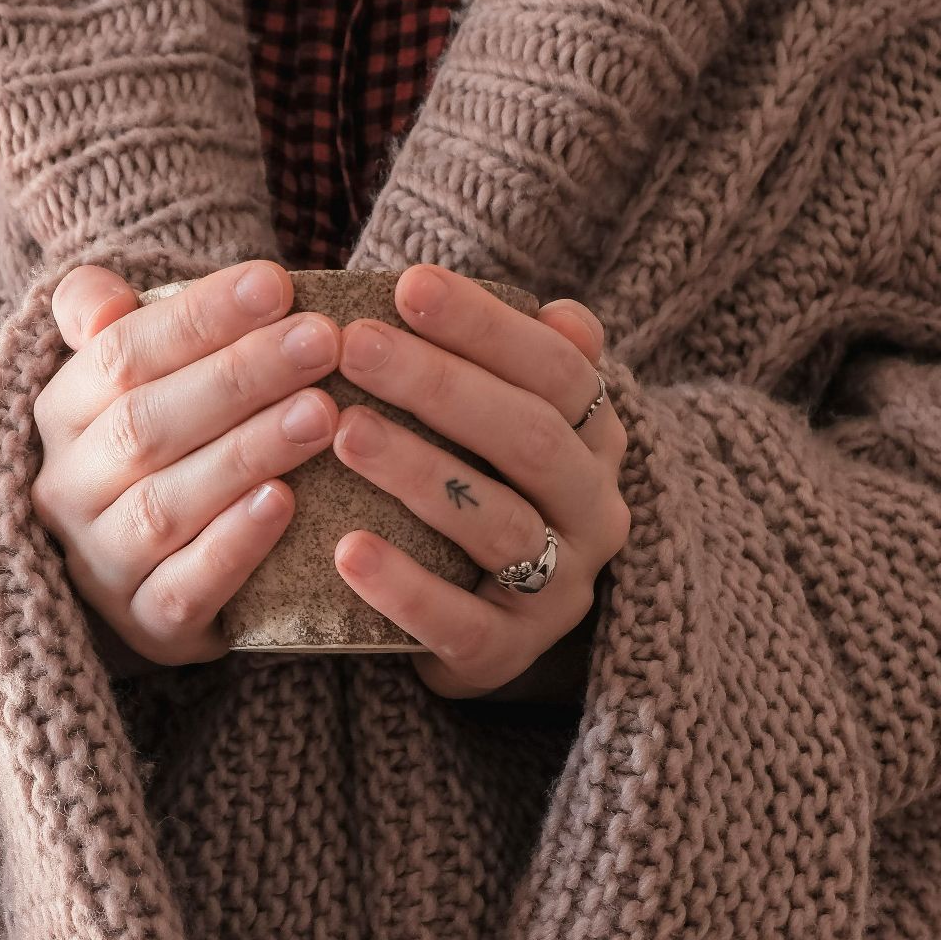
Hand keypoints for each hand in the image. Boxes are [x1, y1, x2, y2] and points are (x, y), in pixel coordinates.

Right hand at [31, 259, 342, 669]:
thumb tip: (102, 300)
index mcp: (60, 414)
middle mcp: (67, 490)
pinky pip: (185, 586)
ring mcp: (102, 563)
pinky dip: (235, 545)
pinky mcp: (148, 624)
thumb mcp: (123, 375)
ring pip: (167, 504)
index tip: (276, 284)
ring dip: (247, 453)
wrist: (144, 573)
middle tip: (321, 342)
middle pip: (146, 424)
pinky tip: (287, 502)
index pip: (119, 355)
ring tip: (322, 413)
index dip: (199, 318)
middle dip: (239, 377)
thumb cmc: (155, 445)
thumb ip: (103, 317)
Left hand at [329, 264, 630, 698]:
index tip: (407, 285)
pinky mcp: (507, 653)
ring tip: (344, 432)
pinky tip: (346, 551)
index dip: (487, 326)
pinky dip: (403, 588)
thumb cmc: (480, 492)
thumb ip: (520, 366)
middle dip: (441, 385)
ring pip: (499, 524)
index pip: (559, 370)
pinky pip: (459, 622)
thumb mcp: (506, 428)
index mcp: (596, 443)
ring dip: (419, 473)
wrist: (479, 627)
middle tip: (355, 345)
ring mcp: (557, 589)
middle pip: (530, 439)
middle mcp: (594, 512)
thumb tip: (561, 312)